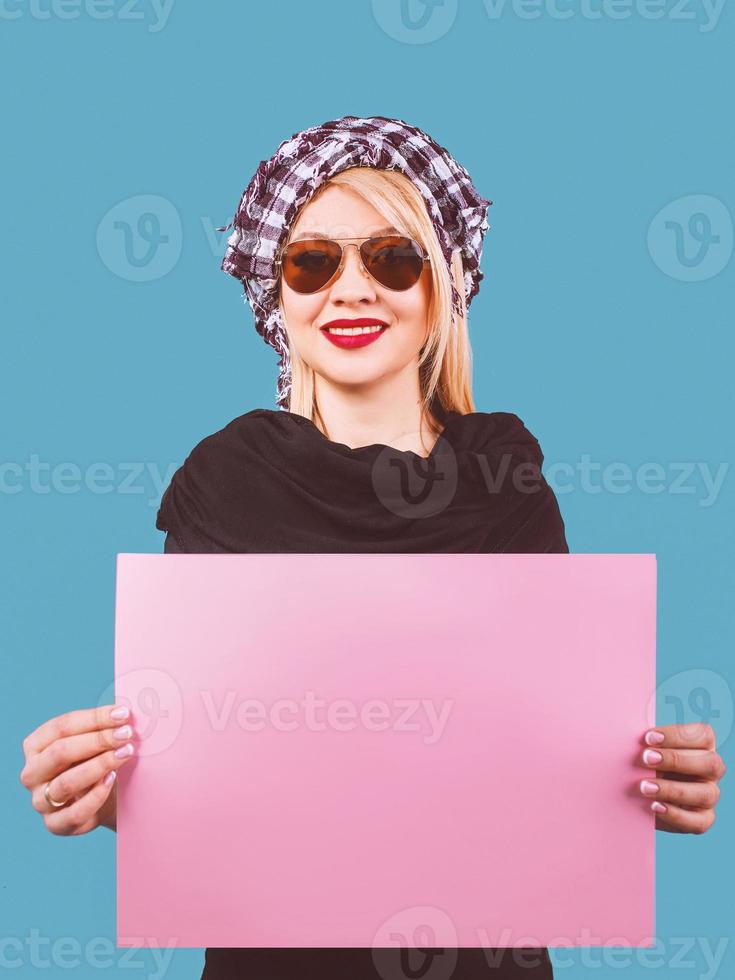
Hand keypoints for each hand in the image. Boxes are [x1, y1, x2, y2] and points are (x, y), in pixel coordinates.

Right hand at [19, 704, 135, 835]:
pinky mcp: (55, 824)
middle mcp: (32, 773)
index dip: (94, 718)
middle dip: (98, 740)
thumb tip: (123, 712)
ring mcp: (40, 801)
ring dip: (100, 764)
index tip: (123, 714)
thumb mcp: (95, 743)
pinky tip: (112, 779)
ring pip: (66, 782)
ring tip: (126, 752)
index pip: (62, 726)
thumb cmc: (96, 762)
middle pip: (61, 752)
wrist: (106, 800)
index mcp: (36, 746)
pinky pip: (75, 812)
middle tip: (127, 733)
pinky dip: (96, 795)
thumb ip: (102, 728)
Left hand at [639, 723, 725, 833]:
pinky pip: (698, 822)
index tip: (647, 738)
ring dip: (673, 790)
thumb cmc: (642, 762)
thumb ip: (645, 743)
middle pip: (710, 763)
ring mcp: (710, 795)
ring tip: (644, 786)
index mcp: (702, 745)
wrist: (635, 792)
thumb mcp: (644, 749)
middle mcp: (711, 769)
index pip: (703, 736)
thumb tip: (631, 736)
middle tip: (645, 758)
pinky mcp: (702, 819)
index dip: (677, 735)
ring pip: (706, 793)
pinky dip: (676, 815)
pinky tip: (654, 807)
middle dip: (675, 760)